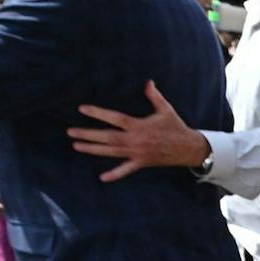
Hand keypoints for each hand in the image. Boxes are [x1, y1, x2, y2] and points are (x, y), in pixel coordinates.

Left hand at [71, 81, 210, 181]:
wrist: (189, 148)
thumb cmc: (176, 127)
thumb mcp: (166, 109)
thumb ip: (154, 96)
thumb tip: (148, 82)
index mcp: (139, 126)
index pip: (114, 118)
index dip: (98, 113)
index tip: (82, 109)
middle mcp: (135, 140)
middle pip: (107, 137)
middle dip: (88, 134)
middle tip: (70, 132)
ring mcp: (137, 153)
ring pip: (111, 152)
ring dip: (93, 149)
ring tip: (76, 146)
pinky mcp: (142, 163)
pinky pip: (126, 170)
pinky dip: (115, 174)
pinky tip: (102, 178)